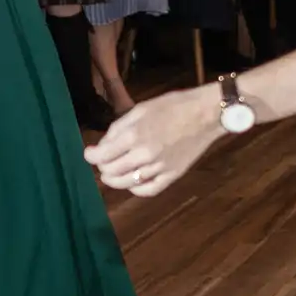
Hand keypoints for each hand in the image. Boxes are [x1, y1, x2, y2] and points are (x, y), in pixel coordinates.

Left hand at [84, 86, 223, 196]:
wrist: (206, 113)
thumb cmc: (173, 106)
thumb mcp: (141, 108)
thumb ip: (119, 127)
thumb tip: (104, 144)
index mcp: (134, 134)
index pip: (102, 155)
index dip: (91, 155)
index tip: (89, 153)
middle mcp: (144, 154)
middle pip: (111, 171)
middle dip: (102, 166)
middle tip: (102, 161)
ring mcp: (159, 167)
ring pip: (127, 183)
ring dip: (114, 180)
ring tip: (111, 174)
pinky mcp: (172, 175)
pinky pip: (148, 190)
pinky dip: (136, 189)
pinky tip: (132, 183)